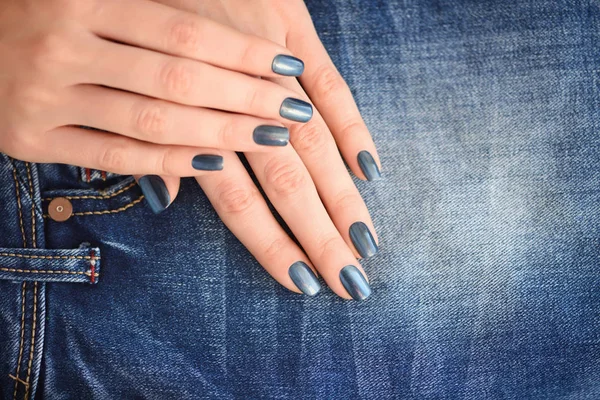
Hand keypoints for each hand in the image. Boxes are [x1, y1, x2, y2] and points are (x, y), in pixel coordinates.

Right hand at [0, 0, 311, 180]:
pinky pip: (113, 157)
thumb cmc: (47, 12)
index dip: (244, 52)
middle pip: (177, 80)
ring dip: (220, 134)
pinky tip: (214, 164)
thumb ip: (154, 12)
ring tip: (270, 138)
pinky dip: (166, 163)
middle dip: (246, 97)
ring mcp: (42, 96)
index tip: (290, 66)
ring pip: (151, 123)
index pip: (185, 32)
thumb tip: (246, 32)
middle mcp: (60, 45)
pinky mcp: (28, 139)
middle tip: (293, 109)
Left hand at [153, 0, 381, 299]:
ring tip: (368, 240)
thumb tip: (167, 199)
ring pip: (314, 140)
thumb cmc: (145, 23)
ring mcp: (270, 63)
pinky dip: (353, 124)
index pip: (243, 199)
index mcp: (194, 118)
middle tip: (352, 281)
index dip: (273, 243)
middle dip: (321, 234)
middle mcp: (237, 97)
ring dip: (343, 193)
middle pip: (288, 179)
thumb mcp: (135, 83)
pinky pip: (332, 81)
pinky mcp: (293, 24)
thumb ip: (154, 142)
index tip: (302, 282)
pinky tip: (371, 168)